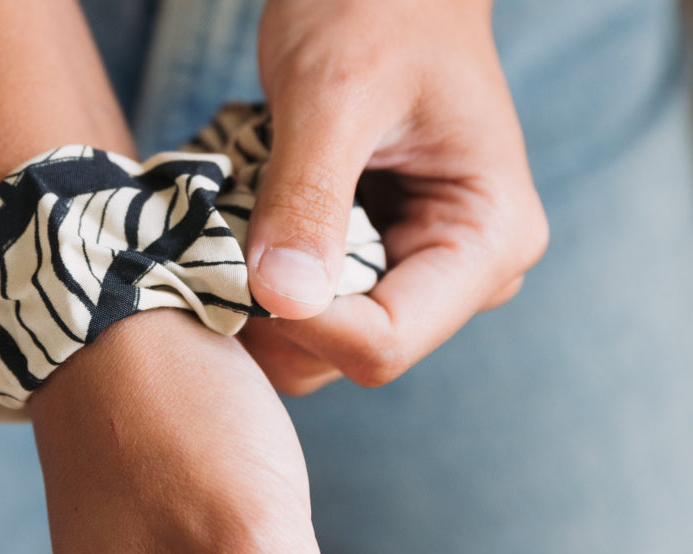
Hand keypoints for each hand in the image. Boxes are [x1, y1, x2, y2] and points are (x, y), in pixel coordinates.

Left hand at [240, 0, 547, 394]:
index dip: (304, 324)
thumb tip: (282, 302)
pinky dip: (268, 284)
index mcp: (489, 241)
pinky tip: (262, 223)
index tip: (240, 267)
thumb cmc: (378, 6)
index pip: (388, 342)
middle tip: (229, 238)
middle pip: (353, 353)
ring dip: (266, 298)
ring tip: (250, 218)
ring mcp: (423, 275)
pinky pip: (312, 313)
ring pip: (323, 344)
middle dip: (278, 313)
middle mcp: (465, 276)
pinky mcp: (383, 268)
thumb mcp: (335, 91)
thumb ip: (309, 197)